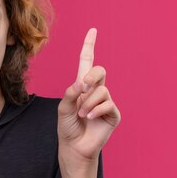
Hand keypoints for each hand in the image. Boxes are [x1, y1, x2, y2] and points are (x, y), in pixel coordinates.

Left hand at [57, 28, 120, 161]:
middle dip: (91, 76)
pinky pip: (108, 104)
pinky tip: (90, 118)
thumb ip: (70, 93)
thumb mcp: (63, 108)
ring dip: (88, 103)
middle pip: (99, 70)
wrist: (74, 147)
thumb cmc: (67, 127)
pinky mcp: (113, 114)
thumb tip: (81, 82)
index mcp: (81, 86)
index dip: (89, 45)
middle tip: (83, 87)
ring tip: (82, 115)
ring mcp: (106, 102)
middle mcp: (95, 91)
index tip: (93, 30)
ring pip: (101, 90)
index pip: (87, 62)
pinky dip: (96, 110)